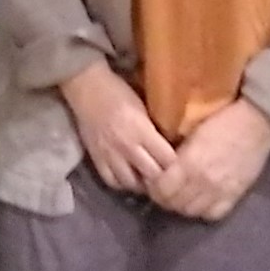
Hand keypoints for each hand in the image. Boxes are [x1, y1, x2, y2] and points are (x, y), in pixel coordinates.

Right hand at [58, 61, 175, 193]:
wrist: (87, 86)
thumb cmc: (119, 91)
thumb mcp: (144, 105)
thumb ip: (155, 127)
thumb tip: (172, 143)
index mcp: (142, 130)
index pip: (167, 159)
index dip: (177, 164)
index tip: (182, 164)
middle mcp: (127, 146)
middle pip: (152, 174)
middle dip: (163, 177)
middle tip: (169, 176)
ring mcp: (110, 155)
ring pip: (131, 183)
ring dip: (142, 183)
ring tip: (149, 179)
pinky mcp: (96, 158)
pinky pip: (111, 181)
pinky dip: (122, 183)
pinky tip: (129, 178)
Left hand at [146, 98, 269, 220]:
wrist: (258, 121)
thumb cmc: (222, 118)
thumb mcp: (192, 131)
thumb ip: (177, 154)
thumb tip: (160, 167)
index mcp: (190, 164)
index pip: (162, 190)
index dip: (153, 188)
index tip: (152, 181)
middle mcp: (204, 183)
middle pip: (174, 204)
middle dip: (164, 198)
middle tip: (163, 189)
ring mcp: (221, 192)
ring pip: (191, 212)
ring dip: (182, 205)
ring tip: (180, 194)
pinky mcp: (235, 196)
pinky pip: (213, 214)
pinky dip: (203, 210)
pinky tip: (200, 199)